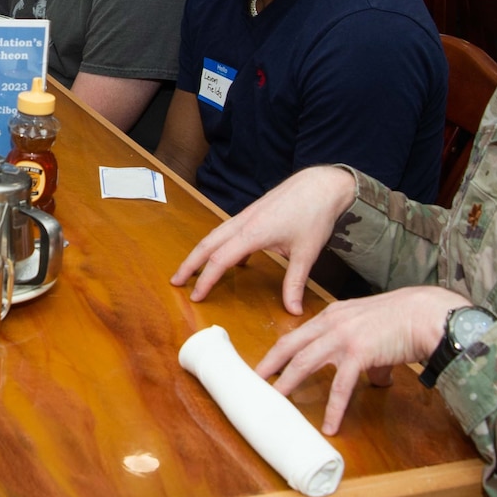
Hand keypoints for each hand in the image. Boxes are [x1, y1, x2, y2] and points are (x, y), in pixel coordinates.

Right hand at [171, 165, 357, 313]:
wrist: (321, 185)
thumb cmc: (314, 215)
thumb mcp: (306, 253)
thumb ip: (295, 283)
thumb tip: (294, 311)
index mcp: (253, 233)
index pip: (220, 260)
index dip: (206, 280)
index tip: (195, 297)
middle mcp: (243, 222)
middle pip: (207, 244)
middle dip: (189, 263)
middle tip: (176, 281)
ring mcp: (246, 215)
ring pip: (214, 235)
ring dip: (200, 252)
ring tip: (192, 270)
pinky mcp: (253, 212)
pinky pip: (228, 230)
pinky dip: (220, 245)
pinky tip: (232, 260)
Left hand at [255, 286, 469, 432]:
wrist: (428, 314)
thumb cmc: (406, 320)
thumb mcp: (374, 331)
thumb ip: (367, 354)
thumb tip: (374, 380)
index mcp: (332, 315)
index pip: (296, 335)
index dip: (277, 352)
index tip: (264, 367)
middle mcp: (332, 323)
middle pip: (290, 346)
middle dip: (269, 366)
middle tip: (253, 384)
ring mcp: (344, 337)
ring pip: (305, 363)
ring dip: (287, 384)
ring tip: (275, 403)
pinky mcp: (360, 353)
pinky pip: (341, 386)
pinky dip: (334, 407)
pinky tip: (330, 425)